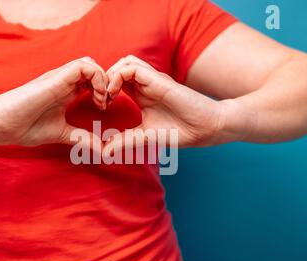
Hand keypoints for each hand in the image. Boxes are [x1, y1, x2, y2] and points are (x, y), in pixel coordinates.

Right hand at [0, 57, 107, 150]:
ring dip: (103, 80)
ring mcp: (60, 78)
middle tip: (107, 103)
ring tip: (102, 101)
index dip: (104, 90)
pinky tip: (96, 98)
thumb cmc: (25, 127)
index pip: (91, 79)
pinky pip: (83, 66)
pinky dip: (97, 78)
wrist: (2, 124)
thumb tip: (102, 151)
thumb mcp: (62, 133)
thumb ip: (82, 139)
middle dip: (107, 83)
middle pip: (93, 67)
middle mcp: (64, 81)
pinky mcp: (56, 78)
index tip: (104, 108)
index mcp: (66, 91)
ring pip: (90, 63)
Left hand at [103, 55, 222, 153]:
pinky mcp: (159, 81)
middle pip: (119, 67)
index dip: (105, 89)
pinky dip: (118, 76)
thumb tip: (105, 152)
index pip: (117, 80)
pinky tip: (114, 94)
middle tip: (101, 100)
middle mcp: (146, 84)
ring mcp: (153, 80)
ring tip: (107, 96)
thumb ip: (125, 140)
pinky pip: (132, 68)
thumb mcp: (144, 136)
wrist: (206, 128)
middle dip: (104, 80)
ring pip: (125, 62)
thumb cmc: (180, 131)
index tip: (101, 107)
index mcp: (142, 94)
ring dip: (110, 75)